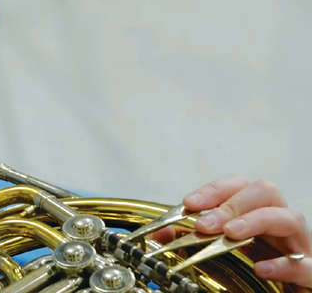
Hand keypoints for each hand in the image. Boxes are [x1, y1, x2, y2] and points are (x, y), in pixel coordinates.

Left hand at [181, 176, 311, 288]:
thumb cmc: (254, 272)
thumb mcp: (216, 254)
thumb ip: (189, 241)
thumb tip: (161, 234)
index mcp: (256, 214)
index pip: (238, 186)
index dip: (214, 190)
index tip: (189, 204)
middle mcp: (278, 225)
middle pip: (266, 191)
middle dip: (232, 203)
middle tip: (206, 224)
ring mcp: (299, 247)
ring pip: (290, 218)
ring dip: (257, 221)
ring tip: (231, 234)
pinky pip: (309, 265)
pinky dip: (286, 264)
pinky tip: (262, 268)